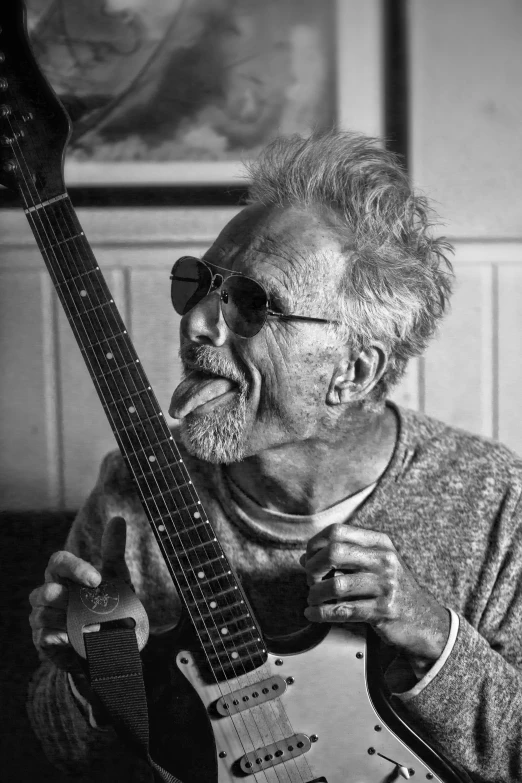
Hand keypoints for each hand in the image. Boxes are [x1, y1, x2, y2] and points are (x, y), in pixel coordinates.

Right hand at [29, 516, 130, 669]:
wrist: (107, 644)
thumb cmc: (106, 606)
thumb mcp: (115, 577)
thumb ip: (113, 550)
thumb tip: (118, 519)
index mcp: (62, 576)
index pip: (58, 561)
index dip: (75, 567)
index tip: (97, 579)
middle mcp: (47, 594)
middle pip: (47, 589)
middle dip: (70, 599)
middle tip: (91, 607)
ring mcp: (41, 617)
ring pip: (43, 613)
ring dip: (69, 620)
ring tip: (90, 626)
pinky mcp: (42, 640)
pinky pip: (45, 635)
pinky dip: (63, 636)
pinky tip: (77, 638)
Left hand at [300, 523, 449, 671]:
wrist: (424, 620)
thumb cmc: (392, 589)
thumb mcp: (375, 564)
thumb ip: (343, 558)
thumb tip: (305, 558)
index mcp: (380, 543)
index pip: (337, 531)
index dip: (315, 544)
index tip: (309, 558)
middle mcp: (384, 560)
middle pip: (334, 552)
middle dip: (313, 568)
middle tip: (310, 580)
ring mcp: (385, 585)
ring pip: (336, 585)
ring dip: (316, 594)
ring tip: (312, 599)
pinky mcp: (383, 611)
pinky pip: (343, 610)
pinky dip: (322, 614)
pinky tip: (313, 614)